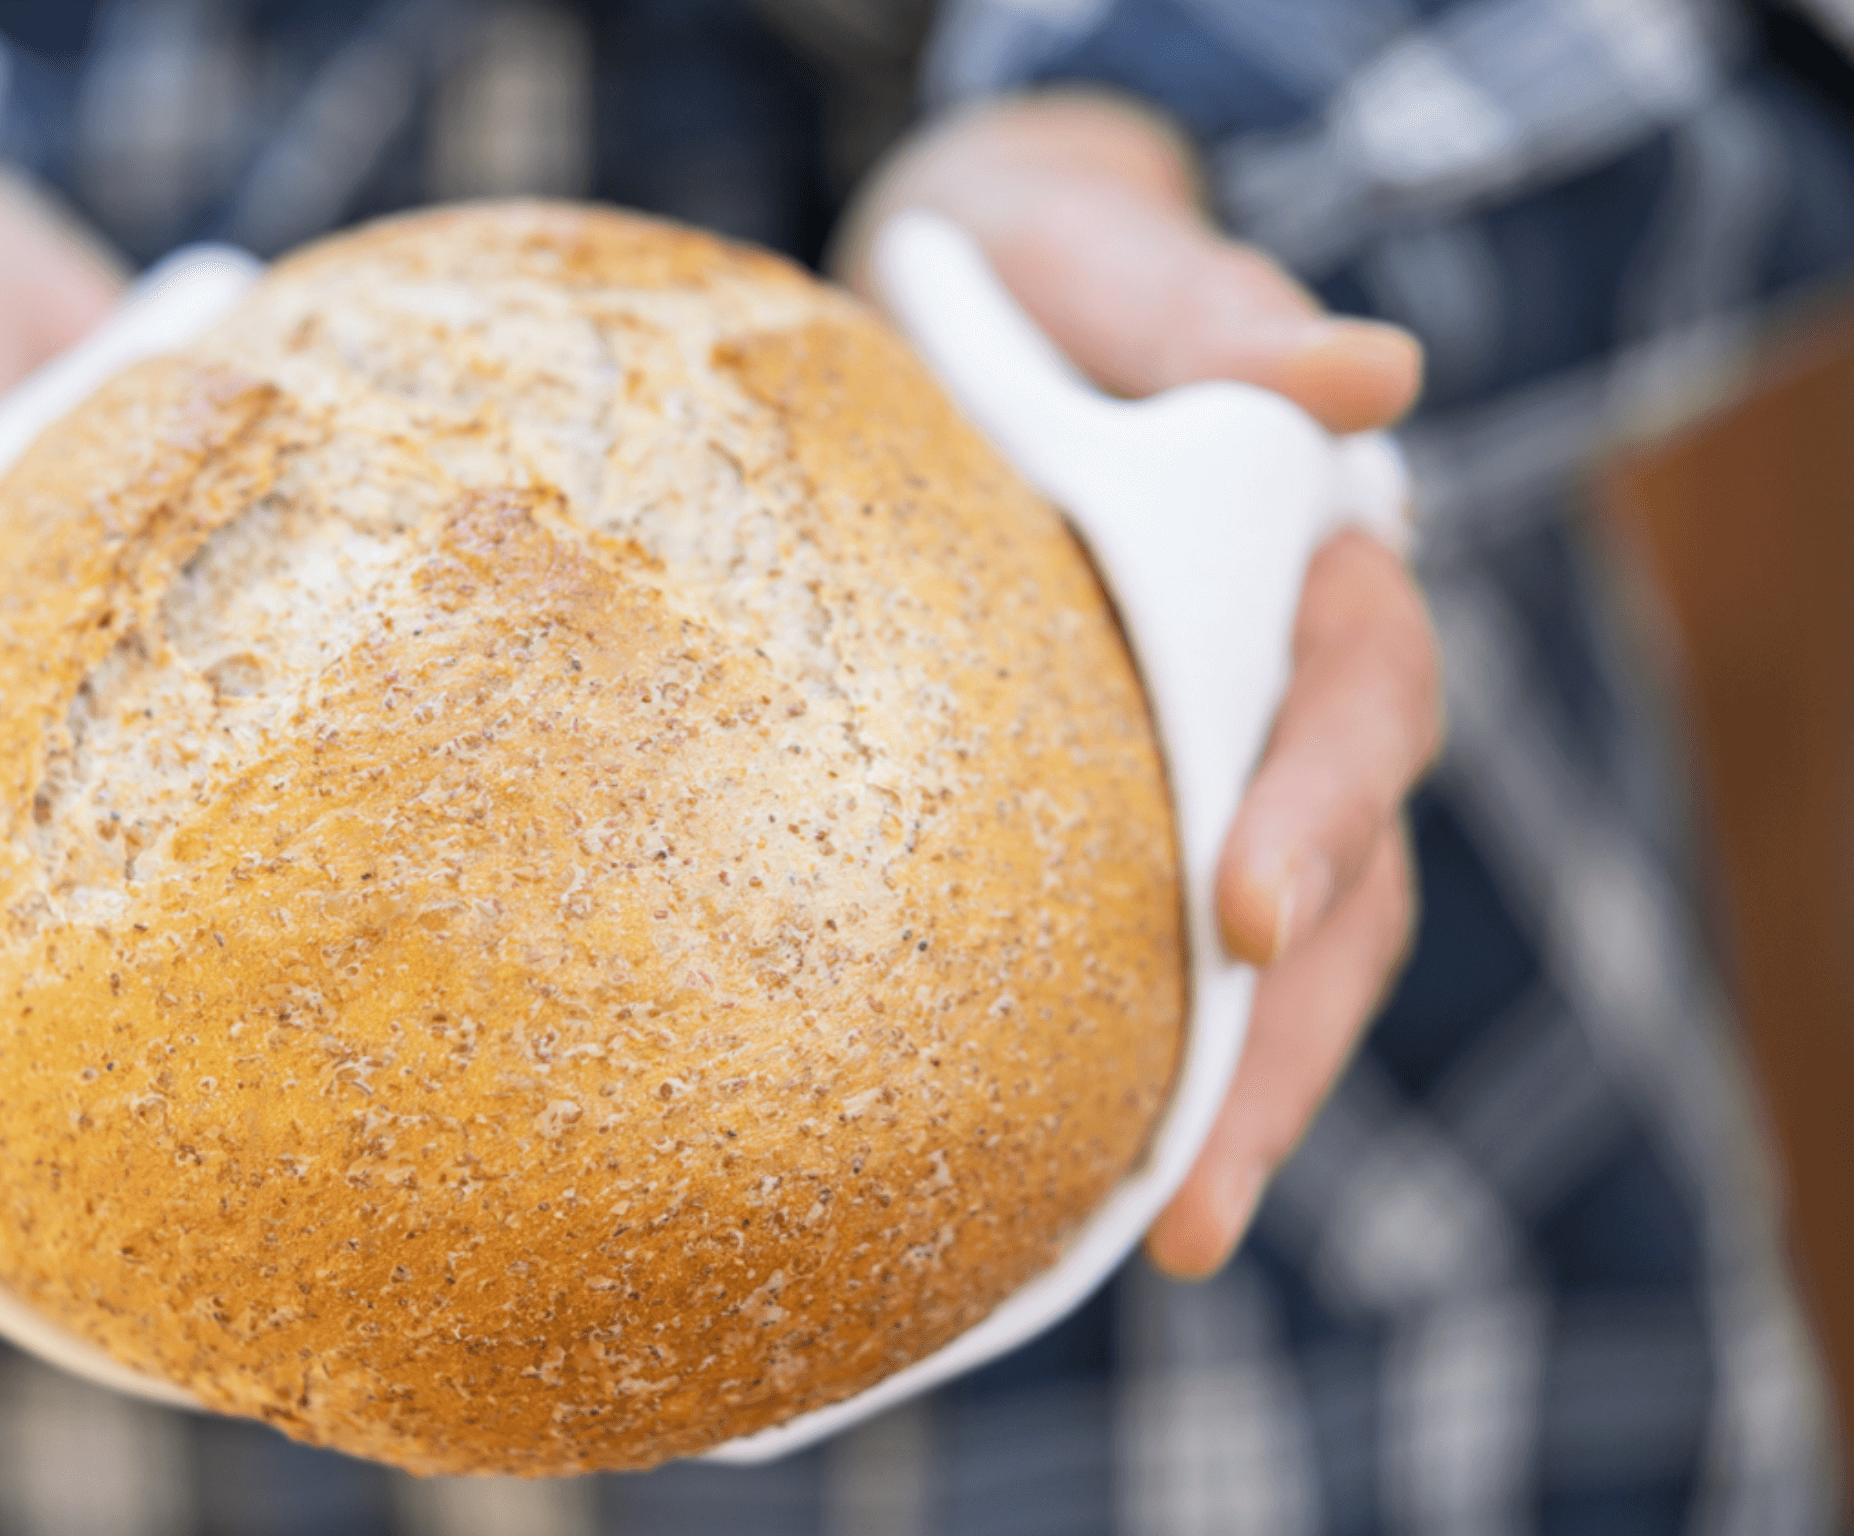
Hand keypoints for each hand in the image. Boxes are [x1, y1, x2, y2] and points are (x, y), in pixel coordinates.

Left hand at [837, 95, 1443, 1277]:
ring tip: (1175, 1235)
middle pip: (1342, 876)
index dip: (1313, 806)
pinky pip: (1165, 950)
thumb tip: (1364, 373)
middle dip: (1285, 1033)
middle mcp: (1291, 677)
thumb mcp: (1113, 266)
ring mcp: (1220, 753)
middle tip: (1202, 1187)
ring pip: (1283, 950)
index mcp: (1308, 558)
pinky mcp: (1128, 808)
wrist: (982, 298)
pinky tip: (1090, 1180)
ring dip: (1243, 1096)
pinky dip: (1152, 1060)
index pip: (1349, 697)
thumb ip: (1215, 318)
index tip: (1241, 909)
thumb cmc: (1049, 279)